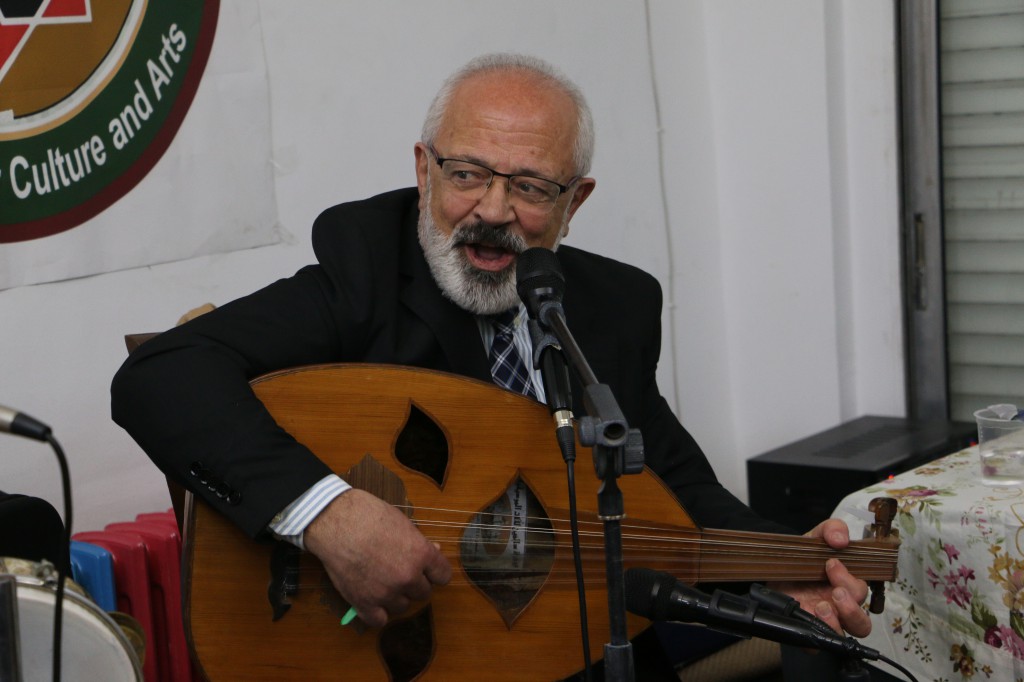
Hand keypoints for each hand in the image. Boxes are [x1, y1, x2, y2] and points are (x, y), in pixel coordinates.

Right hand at [303, 489, 451, 627]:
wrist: (336, 522)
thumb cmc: (369, 515)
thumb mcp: (403, 523)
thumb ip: (419, 544)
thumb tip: (434, 553)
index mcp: (421, 555)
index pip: (443, 576)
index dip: (435, 572)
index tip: (428, 570)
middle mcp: (408, 577)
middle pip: (423, 593)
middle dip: (414, 583)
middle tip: (399, 571)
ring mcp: (386, 593)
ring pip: (402, 606)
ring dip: (396, 597)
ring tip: (382, 581)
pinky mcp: (364, 603)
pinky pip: (379, 620)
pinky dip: (377, 613)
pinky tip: (372, 600)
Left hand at [768, 518, 870, 636]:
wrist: (772, 566)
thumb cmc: (801, 556)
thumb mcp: (815, 537)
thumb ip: (832, 529)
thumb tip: (841, 538)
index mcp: (847, 585)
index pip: (863, 591)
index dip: (852, 581)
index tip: (832, 564)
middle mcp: (839, 606)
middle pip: (861, 620)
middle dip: (850, 605)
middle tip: (833, 591)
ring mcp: (825, 620)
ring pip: (845, 635)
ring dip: (837, 622)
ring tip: (820, 606)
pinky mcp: (807, 629)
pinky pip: (818, 644)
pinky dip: (816, 636)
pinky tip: (807, 618)